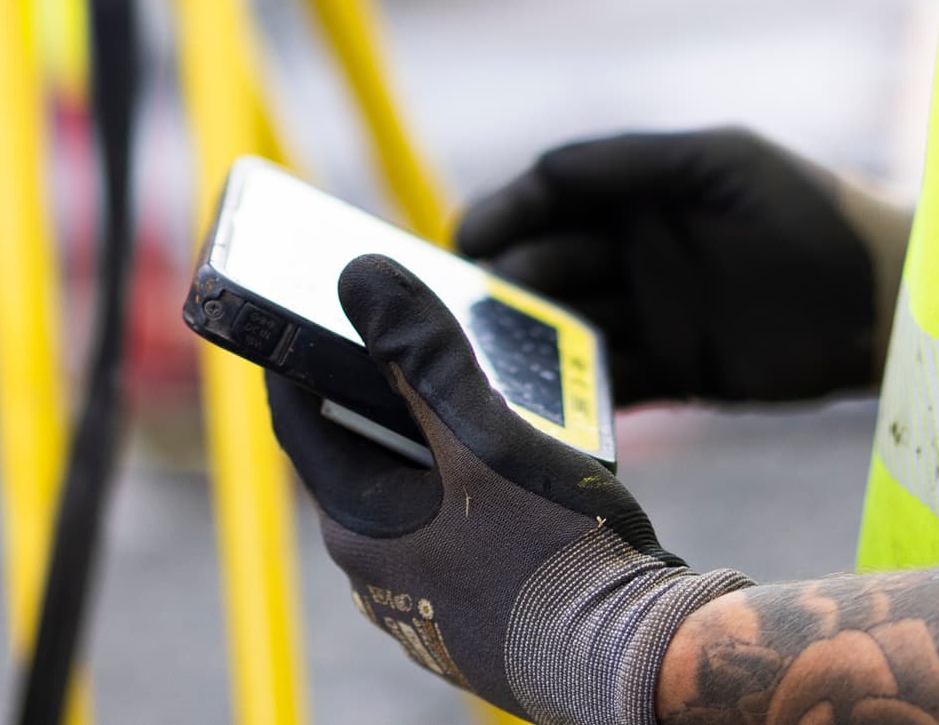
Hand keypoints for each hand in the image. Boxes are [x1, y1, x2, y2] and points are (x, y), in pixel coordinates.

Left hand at [266, 256, 751, 724]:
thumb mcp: (485, 438)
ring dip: (446, 426)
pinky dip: (479, 473)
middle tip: (432, 322)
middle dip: (395, 381)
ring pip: (421, 480)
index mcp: (358, 526)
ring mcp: (428, 591)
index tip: (322, 291)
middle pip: (367, 443)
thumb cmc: (555, 556)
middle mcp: (380, 567)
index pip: (300, 415)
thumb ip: (422, 355)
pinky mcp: (477, 604)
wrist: (637, 662)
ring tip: (496, 379)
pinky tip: (530, 448)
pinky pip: (461, 517)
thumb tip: (359, 275)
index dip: (304, 346)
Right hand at [455, 127, 902, 407]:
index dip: (504, 212)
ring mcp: (654, 312)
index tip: (465, 238)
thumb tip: (543, 169)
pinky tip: (545, 405)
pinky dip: (575, 395)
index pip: (550, 195)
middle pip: (548, 262)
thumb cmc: (808, 208)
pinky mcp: (679, 372)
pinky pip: (611, 385)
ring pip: (569, 325)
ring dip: (530, 340)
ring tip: (493, 358)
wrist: (884, 299)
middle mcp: (636, 249)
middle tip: (469, 308)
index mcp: (641, 190)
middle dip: (505, 280)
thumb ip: (632, 161)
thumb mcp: (719, 161)